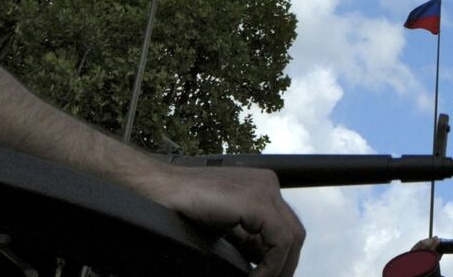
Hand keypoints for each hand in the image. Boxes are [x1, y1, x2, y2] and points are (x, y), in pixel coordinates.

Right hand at [147, 164, 303, 275]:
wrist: (158, 189)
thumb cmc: (183, 207)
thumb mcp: (225, 228)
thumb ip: (247, 242)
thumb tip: (260, 267)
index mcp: (261, 187)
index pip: (285, 229)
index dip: (281, 259)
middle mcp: (267, 184)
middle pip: (294, 233)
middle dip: (285, 265)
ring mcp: (263, 190)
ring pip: (292, 238)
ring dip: (279, 269)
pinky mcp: (256, 202)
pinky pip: (279, 241)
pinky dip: (271, 266)